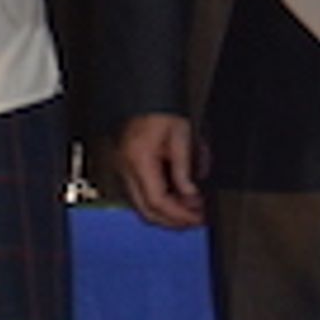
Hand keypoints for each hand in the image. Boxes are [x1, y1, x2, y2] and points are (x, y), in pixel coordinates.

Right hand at [115, 112, 206, 228]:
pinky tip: (176, 198)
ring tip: (189, 209)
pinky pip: (140, 195)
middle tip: (194, 219)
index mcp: (140, 160)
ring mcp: (123, 170)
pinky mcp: (126, 169)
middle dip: (172, 221)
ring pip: (142, 207)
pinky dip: (159, 203)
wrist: (144, 97)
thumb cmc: (161, 111)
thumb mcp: (182, 137)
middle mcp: (126, 169)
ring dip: (166, 213)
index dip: (179, 215)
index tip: (197, 218)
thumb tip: (191, 197)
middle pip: (146, 211)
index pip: (157, 201)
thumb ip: (185, 170)